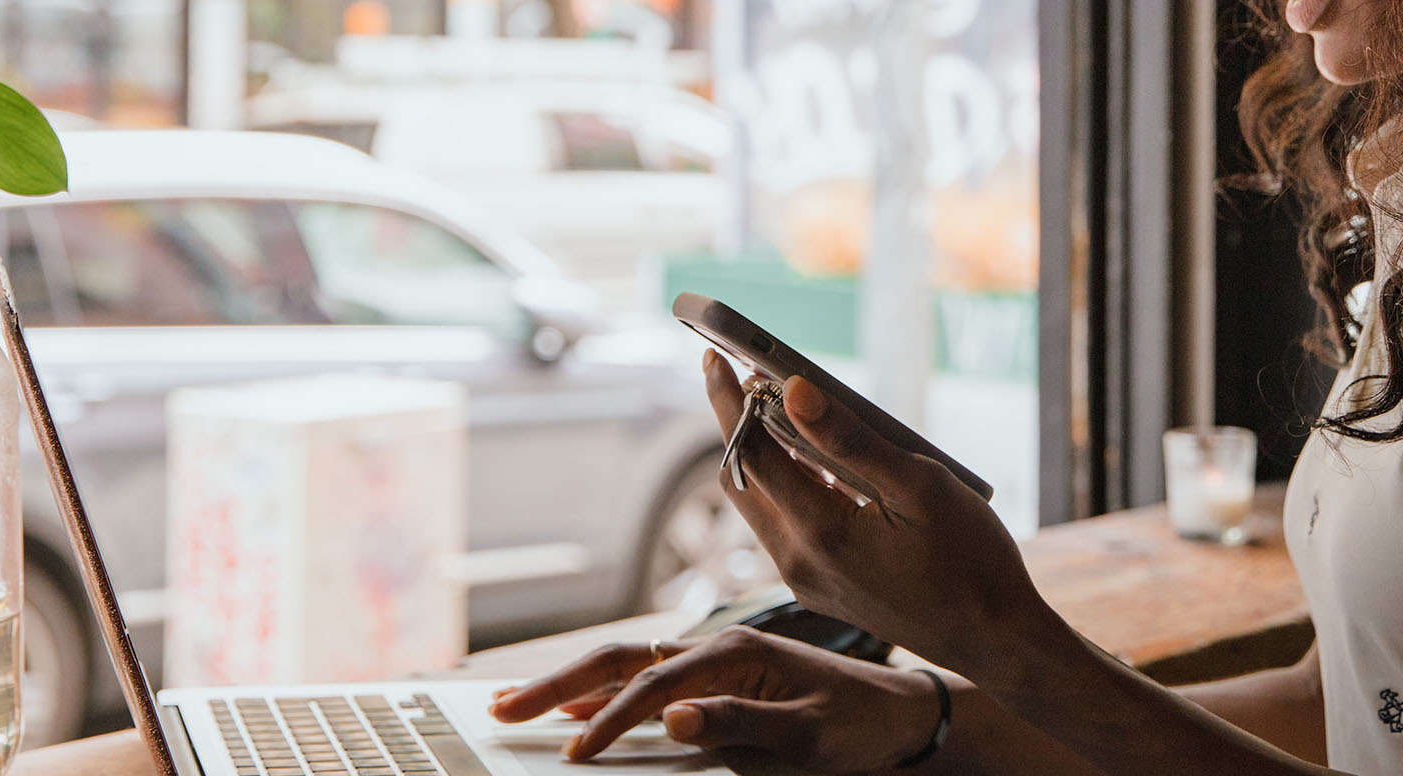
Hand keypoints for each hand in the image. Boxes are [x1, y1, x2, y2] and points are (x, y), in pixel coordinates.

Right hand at [486, 626, 944, 768]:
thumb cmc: (860, 726)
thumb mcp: (809, 738)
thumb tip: (673, 718)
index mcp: (738, 653)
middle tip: (499, 708)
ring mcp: (715, 660)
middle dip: (557, 684)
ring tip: (515, 703)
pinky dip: (603, 692)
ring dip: (569, 683)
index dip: (607, 720)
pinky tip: (576, 709)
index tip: (571, 756)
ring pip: (626, 664)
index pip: (653, 686)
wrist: (903, 712)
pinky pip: (647, 679)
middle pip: (621, 658)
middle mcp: (718, 647)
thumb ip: (740, 725)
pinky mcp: (718, 678)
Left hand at [703, 350, 1050, 673]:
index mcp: (819, 534)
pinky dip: (786, 485)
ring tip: (776, 406)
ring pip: (760, 505)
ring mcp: (806, 581)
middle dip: (734, 423)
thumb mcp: (920, 486)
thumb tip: (793, 391)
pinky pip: (785, 527)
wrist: (995, 641)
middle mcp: (798, 562)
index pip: (751, 453)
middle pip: (741, 480)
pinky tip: (813, 459)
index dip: (729, 401)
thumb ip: (850, 439)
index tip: (714, 357)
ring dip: (760, 454)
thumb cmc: (971, 560)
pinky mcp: (821, 589)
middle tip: (737, 372)